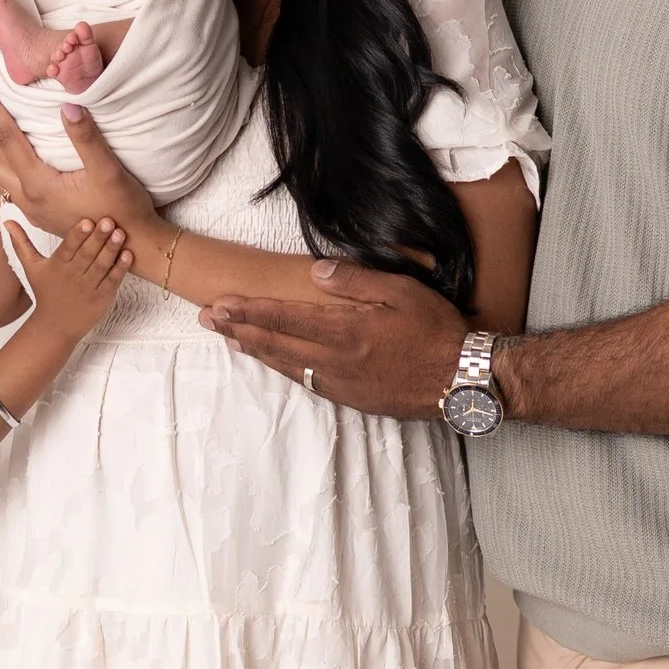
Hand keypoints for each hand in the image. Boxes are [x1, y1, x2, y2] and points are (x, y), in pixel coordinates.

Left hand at [0, 85, 159, 246]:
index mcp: (39, 183)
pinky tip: (0, 157)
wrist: (130, 247)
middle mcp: (28, 197)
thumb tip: (67, 106)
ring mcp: (31, 209)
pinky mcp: (39, 214)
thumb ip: (86, 138)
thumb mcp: (108, 171)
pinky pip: (7, 183)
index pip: (7, 137)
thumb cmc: (122, 209)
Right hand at [23, 214, 131, 332]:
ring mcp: (89, 287)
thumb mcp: (31, 267)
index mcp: (57, 266)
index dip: (77, 235)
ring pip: (101, 266)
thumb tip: (7, 220)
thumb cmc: (46, 292)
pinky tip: (128, 254)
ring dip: (111, 250)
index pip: (68, 248)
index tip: (87, 221)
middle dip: (98, 238)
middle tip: (109, 220)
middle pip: (86, 254)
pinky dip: (120, 268)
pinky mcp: (102, 297)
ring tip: (121, 233)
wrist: (56, 326)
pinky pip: (112, 281)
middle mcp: (73, 275)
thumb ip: (21, 243)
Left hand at [205, 264, 468, 419]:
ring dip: (254, 351)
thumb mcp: (401, 292)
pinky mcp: (350, 399)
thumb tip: (316, 270)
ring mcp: (340, 384)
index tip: (220, 304)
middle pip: (275, 344)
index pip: (284, 318)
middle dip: (238, 330)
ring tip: (230, 340)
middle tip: (208, 319)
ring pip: (286, 366)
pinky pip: (306, 382)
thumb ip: (355, 280)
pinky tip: (275, 362)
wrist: (461, 381)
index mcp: (345, 331)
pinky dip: (282, 369)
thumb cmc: (435, 330)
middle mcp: (334, 361)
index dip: (248, 311)